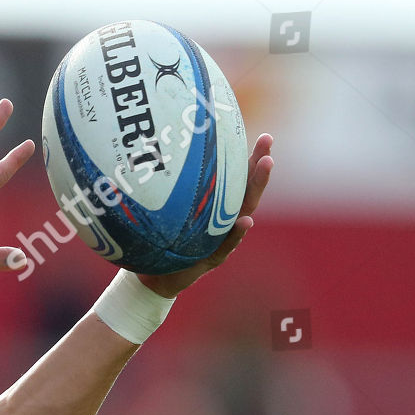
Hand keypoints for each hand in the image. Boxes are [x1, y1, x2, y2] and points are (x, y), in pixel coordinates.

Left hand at [136, 133, 274, 297]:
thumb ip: (161, 192)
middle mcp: (223, 221)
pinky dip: (235, 234)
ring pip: (243, 213)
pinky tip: (245, 221)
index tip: (264, 135)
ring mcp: (221, 239)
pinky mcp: (212, 258)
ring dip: (255, 189)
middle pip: (246, 191)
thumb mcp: (160, 212)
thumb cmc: (157, 240)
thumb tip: (146, 153)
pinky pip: (225, 246)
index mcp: (214, 207)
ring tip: (265, 165)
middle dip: (259, 166)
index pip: (235, 179)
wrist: (152, 279)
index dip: (250, 157)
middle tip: (268, 143)